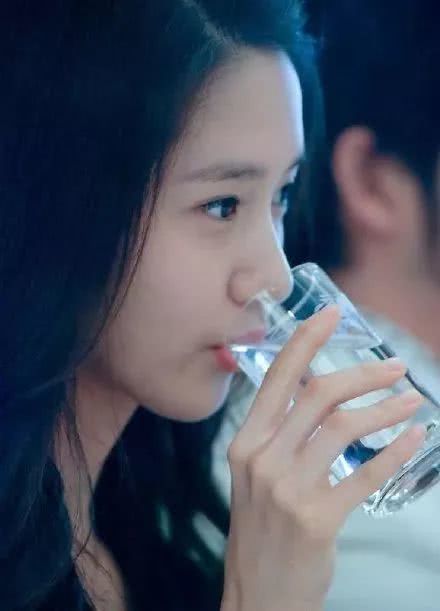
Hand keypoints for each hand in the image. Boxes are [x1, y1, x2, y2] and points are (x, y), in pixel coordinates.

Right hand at [221, 305, 424, 610]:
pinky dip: (394, 453)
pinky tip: (413, 440)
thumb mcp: (254, 474)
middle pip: (319, 395)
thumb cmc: (261, 528)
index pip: (278, 378)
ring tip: (412, 402)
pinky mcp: (317, 519)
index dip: (306, 340)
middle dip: (362, 373)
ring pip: (344, 428)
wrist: (257, 592)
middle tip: (395, 367)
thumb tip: (315, 392)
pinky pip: (364, 475)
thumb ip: (278, 434)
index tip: (334, 314)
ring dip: (385, 409)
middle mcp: (262, 459)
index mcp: (245, 442)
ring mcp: (287, 489)